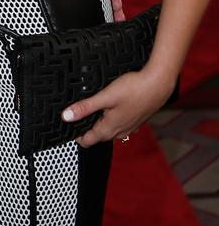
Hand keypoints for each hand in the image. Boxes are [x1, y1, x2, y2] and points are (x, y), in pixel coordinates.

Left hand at [61, 66, 175, 147]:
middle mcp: (120, 132)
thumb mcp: (105, 96)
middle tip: (79, 114)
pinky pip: (121, 125)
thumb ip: (85, 107)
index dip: (76, 135)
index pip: (87, 141)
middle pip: (98, 136)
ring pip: (110, 131)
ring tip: (94, 109)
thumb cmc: (134, 89)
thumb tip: (66, 117)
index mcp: (109, 129)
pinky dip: (113, 120)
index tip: (70, 124)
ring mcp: (130, 127)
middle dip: (87, 128)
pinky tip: (113, 108)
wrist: (159, 84)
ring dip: (100, 124)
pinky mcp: (137, 120)